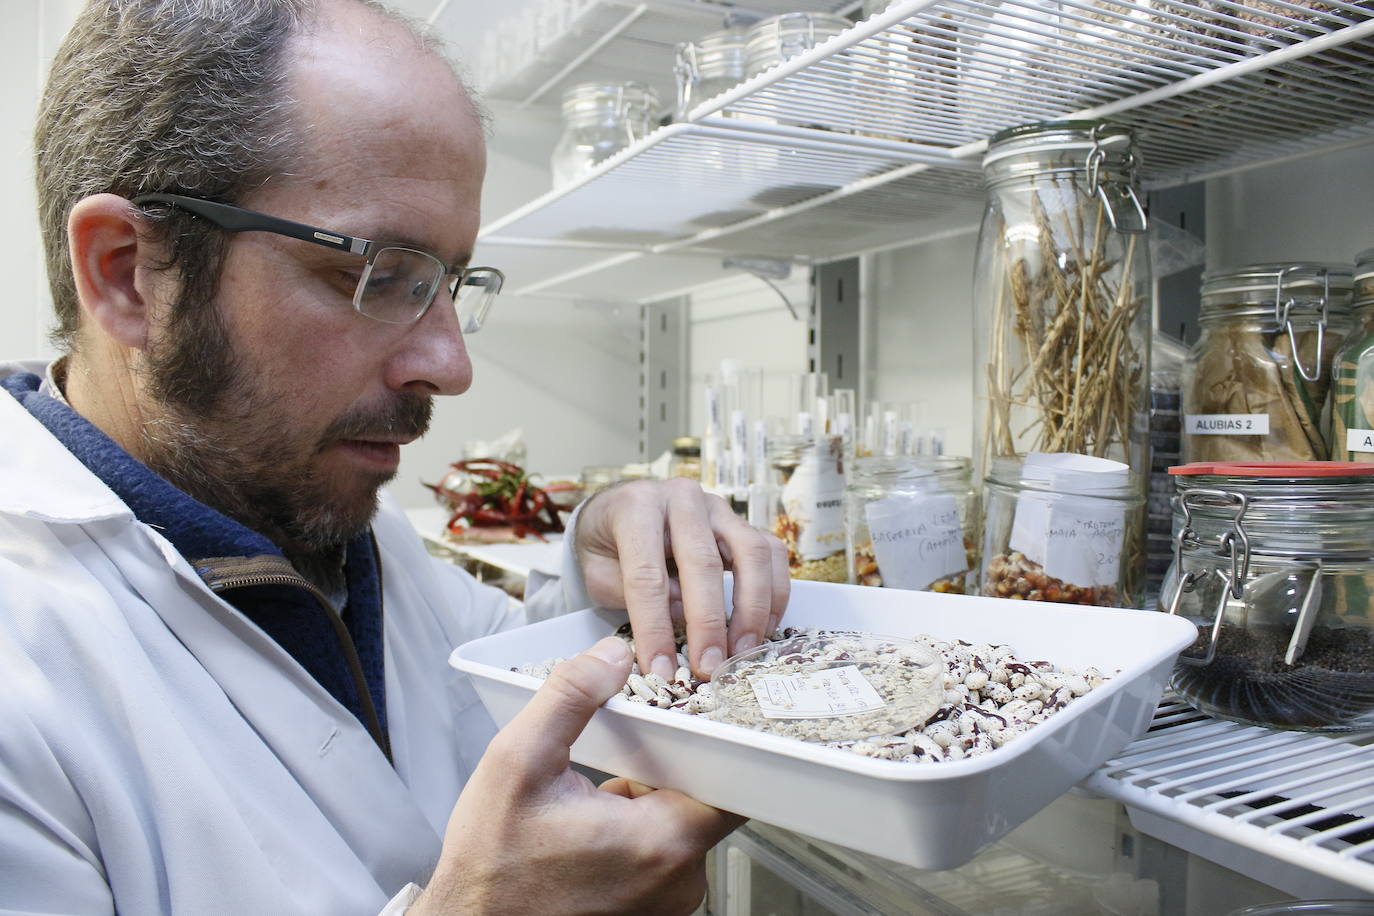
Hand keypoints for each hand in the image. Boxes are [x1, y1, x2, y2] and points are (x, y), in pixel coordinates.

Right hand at [412, 637, 741, 915]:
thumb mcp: (518, 762)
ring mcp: (665, 904)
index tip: (689, 719)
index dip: (717, 742)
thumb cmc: (491, 869)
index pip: (734, 781)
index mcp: (662, 842)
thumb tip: (611, 656)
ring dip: (643, 805)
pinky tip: (590, 830)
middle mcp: (677, 881)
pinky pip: (658, 858)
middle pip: (701, 799)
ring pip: (676, 827)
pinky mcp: (647, 914)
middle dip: (661, 770)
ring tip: (591, 801)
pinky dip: (632, 835)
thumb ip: (570, 698)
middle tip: (615, 759)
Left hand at [574, 478, 789, 680]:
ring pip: (750, 552)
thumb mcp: (600, 573)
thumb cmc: (607, 546)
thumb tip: (681, 618)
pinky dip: (774, 591)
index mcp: (636, 508)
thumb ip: (633, 593)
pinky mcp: (741, 521)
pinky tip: (763, 627)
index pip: (647, 574)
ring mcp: (717, 507)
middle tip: (708, 666)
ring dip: (752, 608)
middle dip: (708, 623)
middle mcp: (682, 499)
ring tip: (742, 650)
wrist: (617, 510)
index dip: (654, 627)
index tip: (661, 668)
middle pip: (703, 562)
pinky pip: (771, 551)